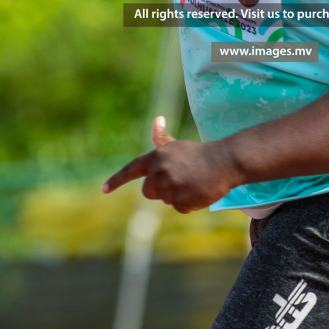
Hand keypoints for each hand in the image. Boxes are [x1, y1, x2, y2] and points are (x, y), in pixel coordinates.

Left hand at [102, 117, 241, 212]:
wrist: (224, 161)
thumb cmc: (200, 153)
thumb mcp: (177, 145)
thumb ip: (162, 138)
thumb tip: (156, 119)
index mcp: (156, 157)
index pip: (131, 169)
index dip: (116, 180)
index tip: (104, 190)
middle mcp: (159, 173)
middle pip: (148, 192)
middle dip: (160, 190)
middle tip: (179, 180)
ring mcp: (169, 188)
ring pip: (165, 200)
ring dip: (177, 196)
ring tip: (192, 183)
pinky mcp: (180, 201)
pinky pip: (179, 208)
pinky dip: (189, 204)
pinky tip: (199, 191)